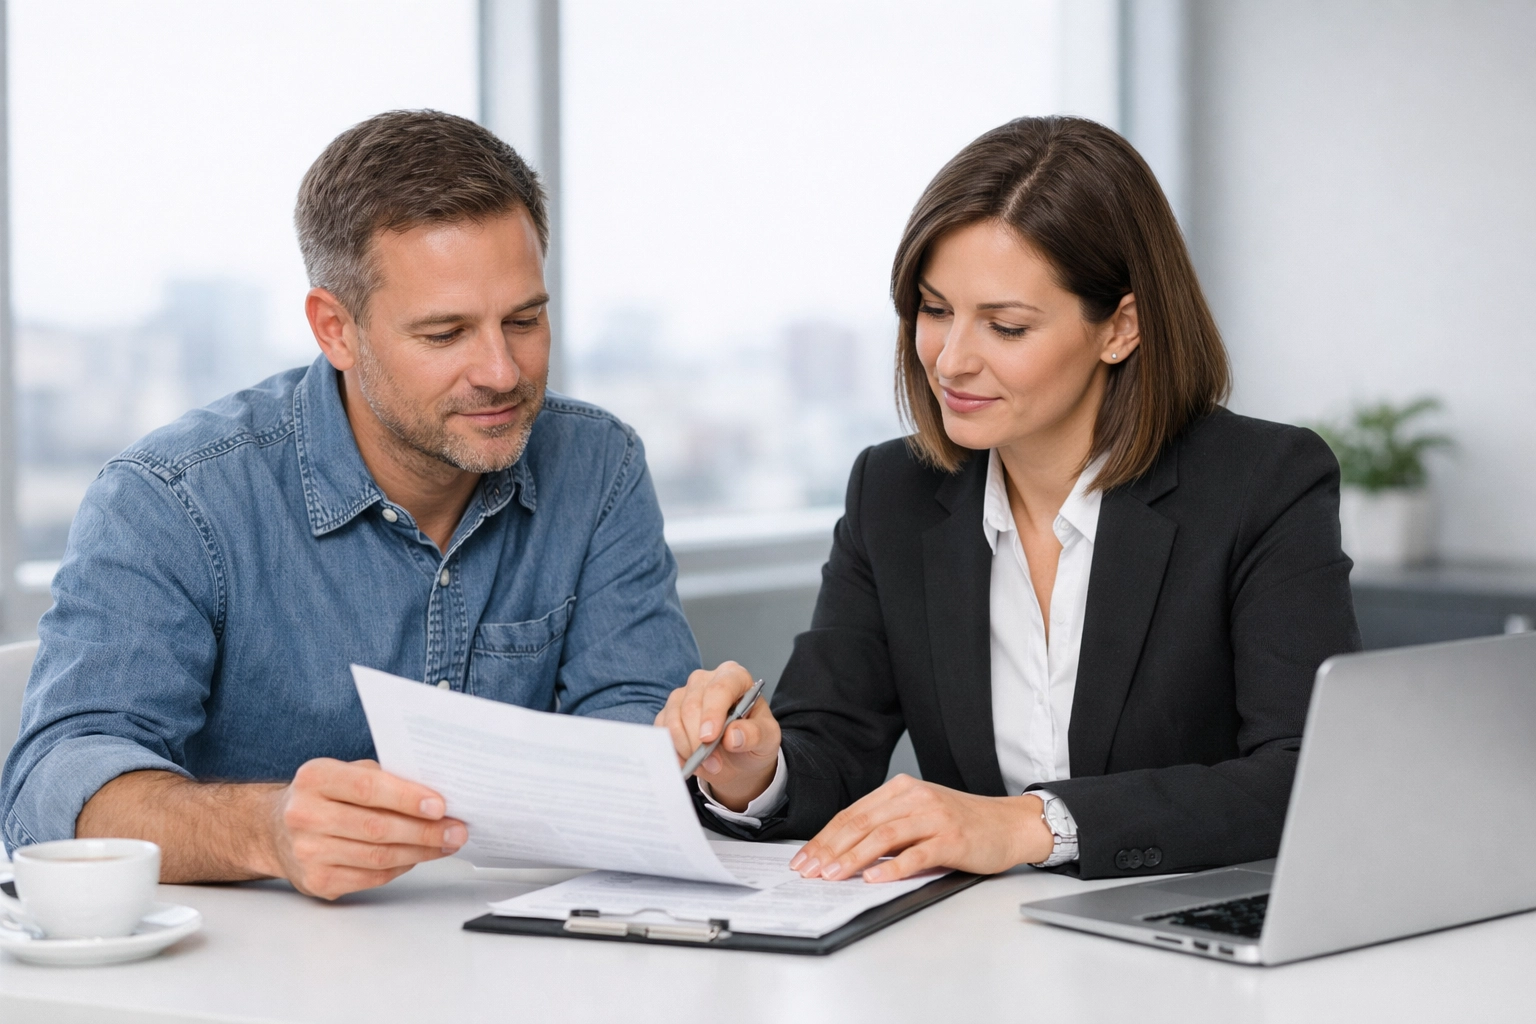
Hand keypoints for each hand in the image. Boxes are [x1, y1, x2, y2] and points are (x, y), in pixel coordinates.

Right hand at [265, 758, 466, 899]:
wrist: (275, 830)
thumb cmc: (323, 796)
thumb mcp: (345, 773)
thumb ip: (383, 779)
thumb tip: (435, 795)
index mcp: (315, 778)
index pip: (368, 789)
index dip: (407, 798)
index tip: (440, 806)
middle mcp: (305, 815)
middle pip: (377, 828)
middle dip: (425, 831)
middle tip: (456, 830)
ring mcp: (308, 852)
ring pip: (377, 857)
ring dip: (420, 852)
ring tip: (445, 844)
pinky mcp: (316, 881)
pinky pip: (371, 877)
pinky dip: (401, 867)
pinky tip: (417, 857)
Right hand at [655, 661, 780, 811]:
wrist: (737, 757)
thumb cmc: (753, 739)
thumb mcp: (767, 738)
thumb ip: (755, 734)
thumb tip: (733, 736)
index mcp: (734, 677)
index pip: (720, 687)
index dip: (712, 712)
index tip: (709, 738)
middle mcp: (706, 680)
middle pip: (693, 704)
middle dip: (699, 740)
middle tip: (714, 764)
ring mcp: (684, 694)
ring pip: (674, 718)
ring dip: (687, 747)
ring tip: (705, 765)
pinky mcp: (669, 712)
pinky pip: (663, 729)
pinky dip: (673, 749)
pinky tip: (687, 762)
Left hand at [789, 775, 1053, 881]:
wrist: (1010, 824)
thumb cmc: (963, 823)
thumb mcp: (919, 814)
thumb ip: (886, 825)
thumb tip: (842, 852)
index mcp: (901, 789)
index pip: (852, 813)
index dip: (824, 837)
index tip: (804, 859)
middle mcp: (915, 797)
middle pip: (862, 823)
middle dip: (830, 849)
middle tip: (809, 871)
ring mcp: (934, 816)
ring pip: (884, 836)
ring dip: (854, 858)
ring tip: (833, 875)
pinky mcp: (952, 838)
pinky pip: (916, 853)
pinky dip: (892, 868)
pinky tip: (874, 879)